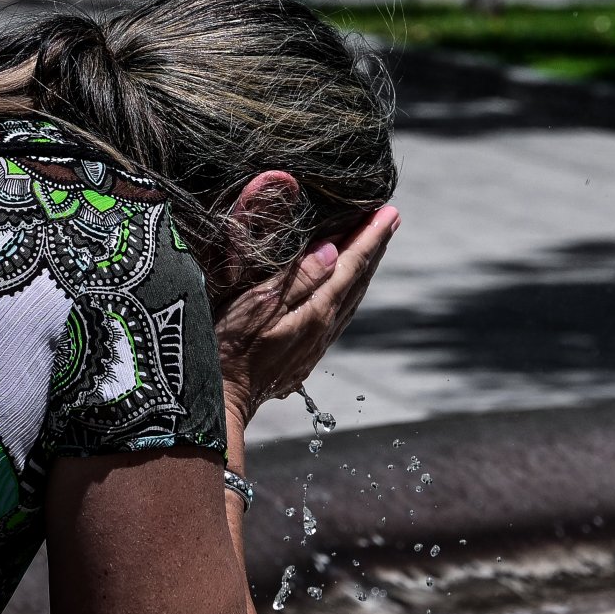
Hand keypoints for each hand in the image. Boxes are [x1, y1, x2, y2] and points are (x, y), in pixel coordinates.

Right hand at [214, 206, 397, 423]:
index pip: (352, 264)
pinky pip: (341, 312)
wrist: (223, 401)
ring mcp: (318, 342)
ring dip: (366, 267)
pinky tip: (348, 286)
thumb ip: (298, 278)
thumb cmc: (230, 351)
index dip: (370, 236)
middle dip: (375, 246)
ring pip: (352, 296)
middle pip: (358, 279)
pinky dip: (351, 290)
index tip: (390, 212)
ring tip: (376, 245)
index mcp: (318, 311)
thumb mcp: (259, 307)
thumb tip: (333, 251)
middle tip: (391, 219)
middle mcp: (326, 327)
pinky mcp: (307, 353)